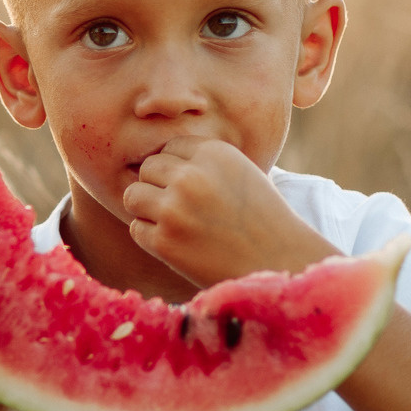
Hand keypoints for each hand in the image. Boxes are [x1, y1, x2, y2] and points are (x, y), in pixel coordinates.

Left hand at [121, 137, 339, 287]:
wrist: (278, 263)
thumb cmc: (261, 218)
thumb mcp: (241, 172)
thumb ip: (204, 160)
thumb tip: (159, 154)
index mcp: (213, 152)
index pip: (169, 146)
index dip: (176, 167)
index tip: (191, 187)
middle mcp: (191, 176)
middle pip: (147, 169)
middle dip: (158, 186)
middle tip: (180, 207)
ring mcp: (174, 209)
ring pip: (133, 196)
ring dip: (146, 209)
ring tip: (172, 222)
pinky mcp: (164, 241)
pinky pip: (136, 228)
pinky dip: (150, 236)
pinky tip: (177, 243)